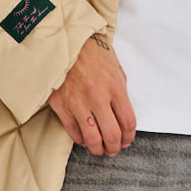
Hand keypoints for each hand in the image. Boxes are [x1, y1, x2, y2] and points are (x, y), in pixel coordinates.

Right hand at [47, 33, 135, 154]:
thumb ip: (120, 93)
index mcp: (116, 87)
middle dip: (115, 147)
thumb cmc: (93, 53)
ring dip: (98, 149)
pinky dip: (80, 139)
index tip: (126, 140)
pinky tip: (84, 138)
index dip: (129, 136)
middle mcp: (98, 97)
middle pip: (112, 135)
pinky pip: (73, 132)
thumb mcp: (116, 69)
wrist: (66, 42)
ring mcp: (78, 103)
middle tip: (114, 149)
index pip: (128, 122)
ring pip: (92, 139)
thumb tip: (122, 117)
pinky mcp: (61, 105)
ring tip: (100, 149)